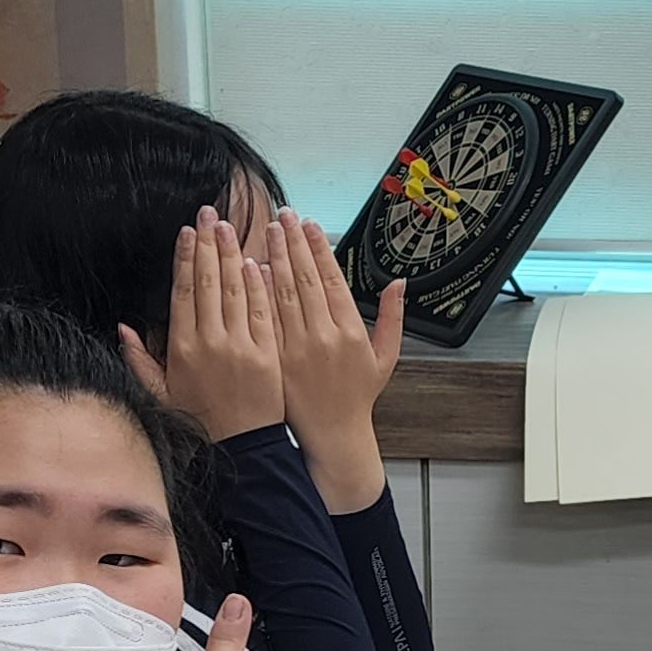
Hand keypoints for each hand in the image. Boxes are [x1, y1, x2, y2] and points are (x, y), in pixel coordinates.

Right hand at [119, 208, 284, 441]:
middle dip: (209, 244)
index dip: (186, 259)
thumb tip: (123, 327)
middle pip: (208, 282)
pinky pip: (262, 311)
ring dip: (232, 254)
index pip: (183, 291)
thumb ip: (140, 360)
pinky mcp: (268, 354)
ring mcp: (240, 346)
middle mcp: (209, 342)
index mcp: (181, 348)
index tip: (188, 232)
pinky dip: (259, 284)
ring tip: (230, 226)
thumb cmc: (200, 423)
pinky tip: (256, 261)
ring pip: (235, 289)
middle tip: (210, 213)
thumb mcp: (160, 394)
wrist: (241, 452)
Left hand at [263, 211, 401, 512]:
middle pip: (305, 279)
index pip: (332, 279)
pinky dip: (258, 291)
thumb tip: (400, 283)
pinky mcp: (276, 360)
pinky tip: (251, 267)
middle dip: (293, 243)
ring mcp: (297, 348)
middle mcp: (324, 336)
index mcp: (351, 332)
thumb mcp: (385, 358)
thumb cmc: (357, 397)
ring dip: (273, 258)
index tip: (309, 223)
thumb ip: (393, 318)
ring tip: (265, 230)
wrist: (332, 436)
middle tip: (283, 214)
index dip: (319, 248)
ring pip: (283, 293)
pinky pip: (265, 318)